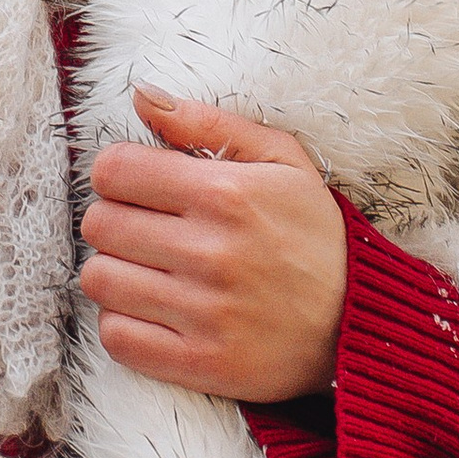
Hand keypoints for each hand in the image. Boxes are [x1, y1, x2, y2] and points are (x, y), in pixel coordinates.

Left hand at [79, 85, 347, 404]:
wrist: (359, 324)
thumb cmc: (314, 234)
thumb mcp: (282, 160)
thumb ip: (208, 121)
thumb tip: (141, 94)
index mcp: (227, 194)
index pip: (114, 171)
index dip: (118, 175)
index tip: (140, 187)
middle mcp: (212, 253)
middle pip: (99, 225)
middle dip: (115, 220)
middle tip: (147, 229)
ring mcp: (204, 313)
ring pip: (99, 280)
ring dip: (116, 271)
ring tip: (149, 270)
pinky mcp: (200, 363)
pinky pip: (116, 336)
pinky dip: (124, 321)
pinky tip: (153, 310)